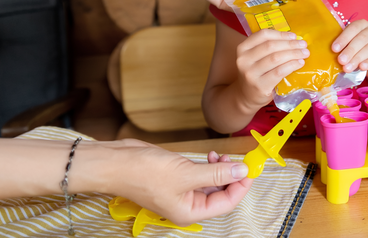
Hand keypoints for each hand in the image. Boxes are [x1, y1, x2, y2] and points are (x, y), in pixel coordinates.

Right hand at [100, 139, 252, 225]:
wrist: (116, 162)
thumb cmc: (143, 173)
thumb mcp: (186, 173)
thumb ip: (216, 174)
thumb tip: (241, 172)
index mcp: (190, 211)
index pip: (226, 203)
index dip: (241, 187)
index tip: (251, 169)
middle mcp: (187, 204)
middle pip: (220, 194)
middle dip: (231, 176)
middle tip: (236, 159)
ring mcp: (181, 190)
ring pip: (211, 183)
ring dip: (220, 169)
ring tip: (219, 156)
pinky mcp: (177, 176)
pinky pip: (200, 174)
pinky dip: (209, 165)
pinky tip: (209, 155)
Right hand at [235, 29, 308, 108]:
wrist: (247, 96)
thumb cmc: (256, 73)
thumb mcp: (256, 58)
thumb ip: (268, 48)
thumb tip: (294, 39)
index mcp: (243, 48)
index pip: (263, 35)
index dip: (280, 34)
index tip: (294, 36)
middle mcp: (244, 60)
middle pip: (271, 46)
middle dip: (290, 44)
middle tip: (303, 45)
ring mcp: (250, 73)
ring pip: (276, 58)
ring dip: (293, 54)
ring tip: (305, 53)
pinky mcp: (260, 85)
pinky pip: (279, 72)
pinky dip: (292, 66)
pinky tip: (300, 63)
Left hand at [332, 20, 367, 75]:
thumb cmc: (357, 48)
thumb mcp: (350, 42)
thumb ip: (343, 44)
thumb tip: (332, 52)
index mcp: (362, 24)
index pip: (353, 29)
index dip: (343, 38)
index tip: (334, 49)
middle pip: (361, 39)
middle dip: (350, 50)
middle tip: (341, 60)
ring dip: (357, 59)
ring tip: (347, 68)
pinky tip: (361, 67)